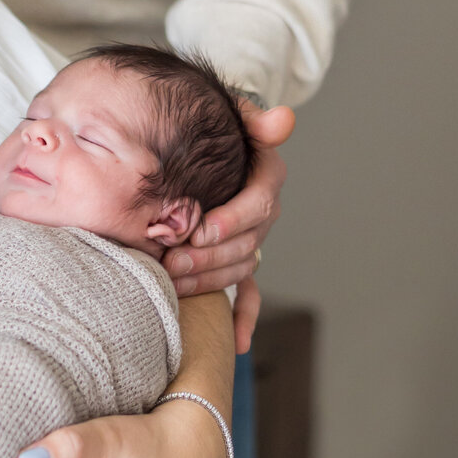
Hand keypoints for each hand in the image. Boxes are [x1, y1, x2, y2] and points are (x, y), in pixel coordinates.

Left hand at [162, 100, 294, 352]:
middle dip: (210, 256)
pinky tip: (237, 342)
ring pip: (239, 269)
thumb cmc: (211, 128)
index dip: (233, 219)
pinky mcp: (236, 262)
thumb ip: (253, 117)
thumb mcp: (230, 114)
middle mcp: (262, 213)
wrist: (193, 145)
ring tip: (175, 283)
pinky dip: (244, 318)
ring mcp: (250, 241)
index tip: (203, 229)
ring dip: (210, 281)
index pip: (259, 202)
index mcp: (265, 177)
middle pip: (246, 243)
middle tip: (174, 261)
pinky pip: (248, 294)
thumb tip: (283, 120)